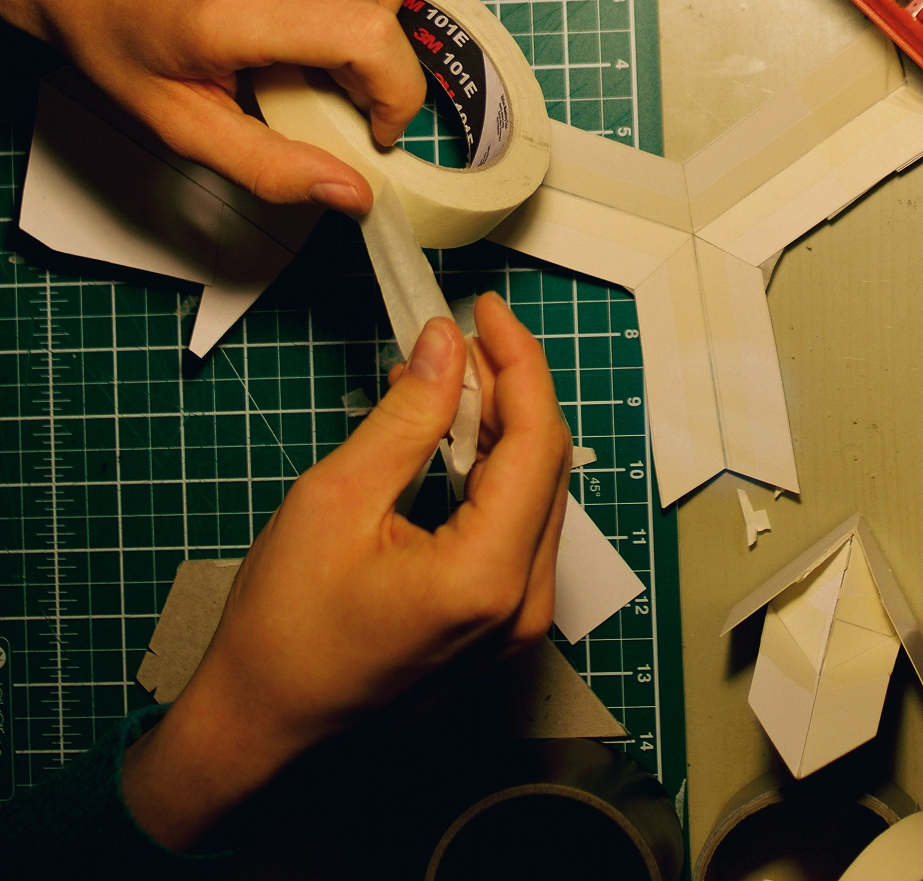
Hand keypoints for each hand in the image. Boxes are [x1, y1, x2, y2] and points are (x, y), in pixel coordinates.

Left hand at [0, 0, 425, 212]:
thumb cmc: (116, 32)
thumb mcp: (179, 123)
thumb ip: (269, 166)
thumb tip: (348, 192)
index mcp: (234, 4)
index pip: (368, 39)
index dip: (397, 95)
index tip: (378, 129)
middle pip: (382, 21)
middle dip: (372, 76)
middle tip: (319, 96)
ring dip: (367, 33)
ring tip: (307, 50)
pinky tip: (318, 8)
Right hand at [122, 293, 570, 851]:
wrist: (260, 728)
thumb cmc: (284, 628)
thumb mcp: (336, 500)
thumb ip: (406, 417)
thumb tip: (445, 344)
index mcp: (488, 576)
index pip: (537, 439)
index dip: (517, 361)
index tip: (485, 309)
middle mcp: (521, 603)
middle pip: (546, 463)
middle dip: (507, 388)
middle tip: (455, 340)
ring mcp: (515, 623)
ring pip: (536, 492)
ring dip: (499, 427)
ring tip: (444, 381)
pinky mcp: (499, 627)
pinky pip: (516, 527)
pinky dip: (490, 473)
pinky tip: (449, 438)